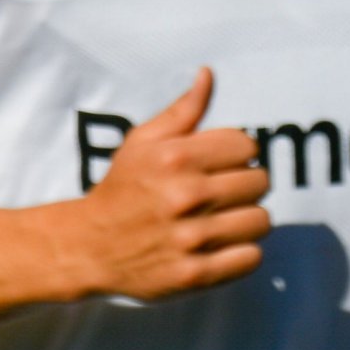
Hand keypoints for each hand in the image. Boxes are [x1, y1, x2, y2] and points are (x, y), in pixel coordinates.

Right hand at [44, 68, 269, 300]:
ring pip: (260, 221)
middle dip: (245, 185)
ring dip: (247, 219)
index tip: (222, 164)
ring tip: (225, 219)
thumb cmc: (121, 189)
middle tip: (223, 192)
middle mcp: (186, 196)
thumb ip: (182, 111)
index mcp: (176, 158)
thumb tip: (208, 75)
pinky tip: (222, 245)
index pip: (247, 147)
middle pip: (259, 182)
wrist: (89, 247)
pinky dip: (242, 252)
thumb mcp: (142, 142)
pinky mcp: (194, 274)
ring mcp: (191, 238)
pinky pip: (250, 258)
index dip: (238, 154)